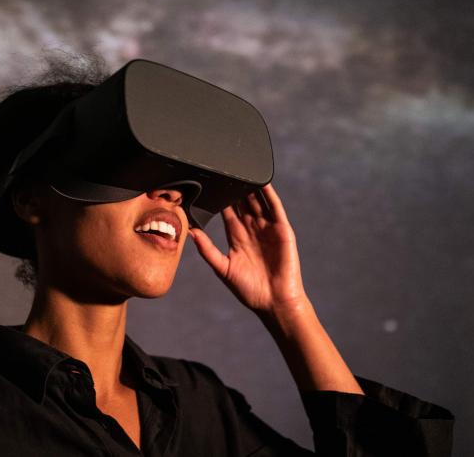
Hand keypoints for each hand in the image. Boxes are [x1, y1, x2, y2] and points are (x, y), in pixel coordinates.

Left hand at [189, 183, 306, 314]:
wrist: (274, 302)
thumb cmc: (249, 290)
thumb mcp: (223, 268)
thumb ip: (207, 250)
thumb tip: (191, 233)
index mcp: (237, 237)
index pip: (227, 212)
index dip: (220, 199)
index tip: (209, 185)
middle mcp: (252, 230)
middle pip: (242, 203)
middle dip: (234, 188)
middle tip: (224, 170)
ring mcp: (268, 229)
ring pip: (258, 202)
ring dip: (251, 187)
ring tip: (242, 170)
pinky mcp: (282, 230)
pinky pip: (275, 208)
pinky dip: (269, 195)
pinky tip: (262, 183)